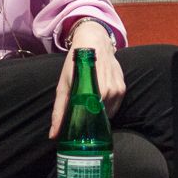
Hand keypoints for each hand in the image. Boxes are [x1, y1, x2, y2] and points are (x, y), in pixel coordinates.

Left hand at [49, 21, 125, 137]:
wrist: (93, 42)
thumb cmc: (76, 62)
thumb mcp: (64, 85)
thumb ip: (60, 111)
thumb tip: (53, 135)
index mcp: (96, 93)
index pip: (92, 122)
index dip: (84, 128)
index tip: (77, 131)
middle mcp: (110, 92)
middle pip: (101, 118)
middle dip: (91, 121)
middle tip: (81, 119)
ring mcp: (119, 90)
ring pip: (109, 113)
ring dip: (100, 114)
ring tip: (89, 109)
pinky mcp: (123, 87)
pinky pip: (116, 106)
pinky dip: (107, 107)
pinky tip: (98, 101)